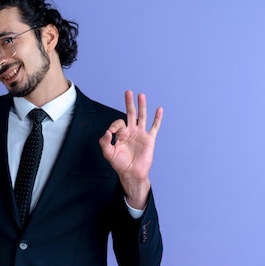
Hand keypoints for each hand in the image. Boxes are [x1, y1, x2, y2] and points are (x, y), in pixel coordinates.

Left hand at [99, 90, 162, 208]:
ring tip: (140, 95)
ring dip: (141, 106)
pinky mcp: (149, 139)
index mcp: (121, 134)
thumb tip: (106, 132)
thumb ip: (104, 142)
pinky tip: (159, 109)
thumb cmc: (120, 164)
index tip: (111, 133)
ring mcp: (141, 134)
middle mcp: (131, 131)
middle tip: (128, 92)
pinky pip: (154, 127)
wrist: (132, 173)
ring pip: (142, 117)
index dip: (114, 125)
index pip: (118, 123)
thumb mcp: (108, 153)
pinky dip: (157, 118)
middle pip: (130, 114)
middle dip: (129, 103)